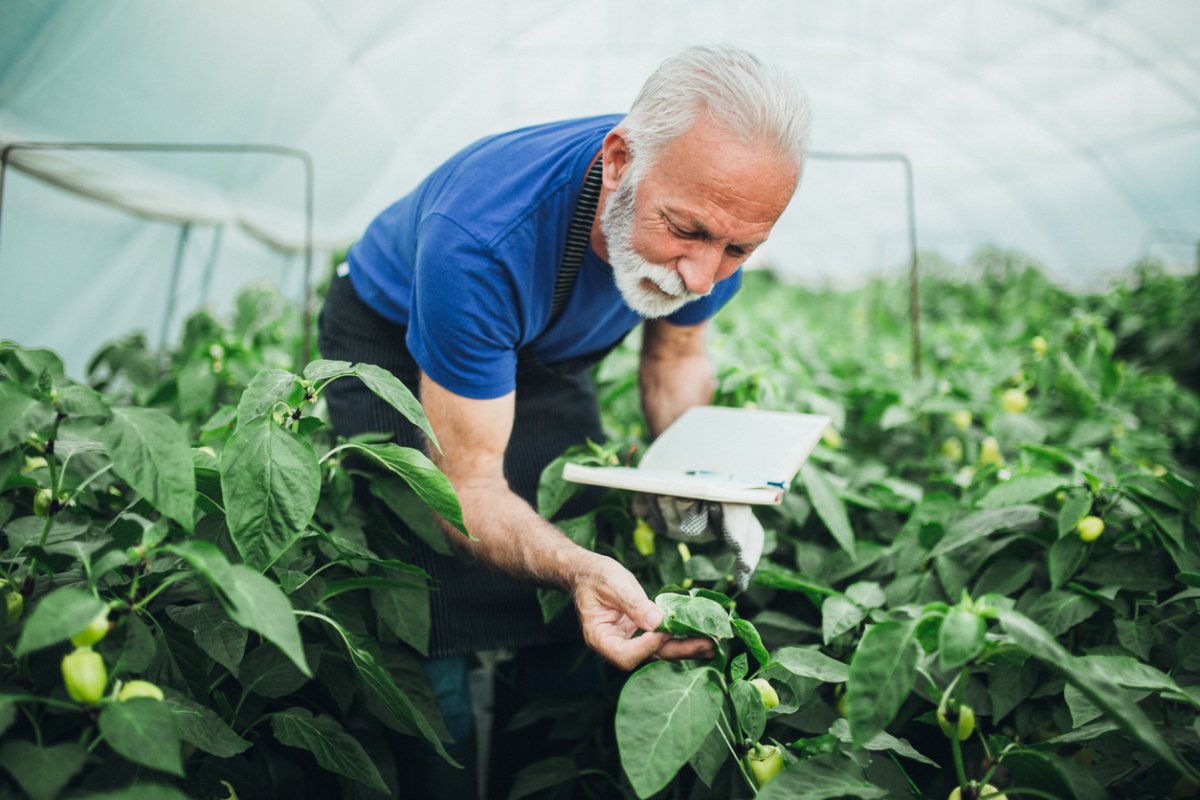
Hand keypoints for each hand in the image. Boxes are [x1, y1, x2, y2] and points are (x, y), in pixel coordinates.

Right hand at [570, 552, 713, 670]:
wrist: (589, 572)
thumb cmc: (596, 576)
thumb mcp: (614, 584)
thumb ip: (634, 604)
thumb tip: (658, 622)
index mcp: (599, 638)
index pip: (626, 654)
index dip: (648, 645)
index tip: (666, 627)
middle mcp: (615, 646)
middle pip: (649, 657)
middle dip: (679, 650)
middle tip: (708, 644)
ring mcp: (629, 641)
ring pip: (659, 651)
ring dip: (686, 647)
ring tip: (712, 643)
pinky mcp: (640, 635)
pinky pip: (662, 641)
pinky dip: (680, 638)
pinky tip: (700, 635)